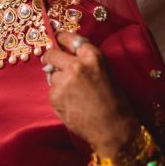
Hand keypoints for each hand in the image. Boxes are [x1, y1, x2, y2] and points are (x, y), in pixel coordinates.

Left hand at [43, 32, 138, 159]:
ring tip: (75, 95)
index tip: (56, 37)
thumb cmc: (114, 102)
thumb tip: (66, 58)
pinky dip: (58, 97)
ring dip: (58, 82)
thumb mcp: (104, 73)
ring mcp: (64, 81)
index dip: (61, 38)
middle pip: (52, 54)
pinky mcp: (55, 96)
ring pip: (52, 75)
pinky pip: (52, 91)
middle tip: (51, 62)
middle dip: (50, 58)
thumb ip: (86, 63)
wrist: (113, 128)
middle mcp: (76, 65)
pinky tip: (72, 104)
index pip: (70, 39)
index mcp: (93, 57)